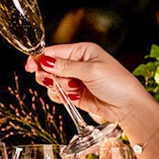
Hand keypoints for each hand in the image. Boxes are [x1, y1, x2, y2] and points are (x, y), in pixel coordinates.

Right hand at [24, 42, 151, 125]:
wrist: (129, 107)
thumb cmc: (118, 84)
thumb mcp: (91, 71)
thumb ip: (66, 67)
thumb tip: (45, 60)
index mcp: (82, 51)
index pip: (54, 52)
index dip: (40, 59)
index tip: (30, 66)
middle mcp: (77, 64)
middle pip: (49, 67)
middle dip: (48, 75)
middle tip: (53, 82)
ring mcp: (75, 80)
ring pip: (51, 81)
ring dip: (57, 87)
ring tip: (72, 90)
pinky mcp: (75, 94)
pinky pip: (58, 94)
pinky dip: (60, 96)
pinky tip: (71, 97)